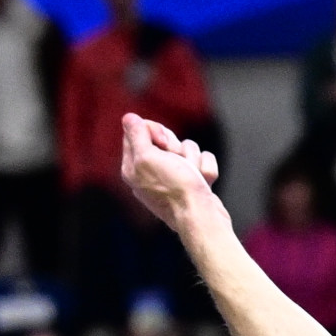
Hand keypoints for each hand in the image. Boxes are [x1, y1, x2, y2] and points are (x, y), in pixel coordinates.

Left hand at [119, 113, 220, 231]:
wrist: (203, 217)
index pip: (137, 131)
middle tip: (177, 161)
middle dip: (176, 146)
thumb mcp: (148, 158)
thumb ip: (137, 134)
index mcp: (133, 166)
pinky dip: (206, 170)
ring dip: (193, 159)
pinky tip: (204, 183)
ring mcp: (173, 178)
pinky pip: (202, 161)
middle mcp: (150, 172)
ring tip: (193, 177)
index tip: (162, 144)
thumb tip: (128, 118)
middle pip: (163, 138)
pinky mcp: (193, 183)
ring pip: (187, 148)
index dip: (153, 131)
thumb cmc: (175, 189)